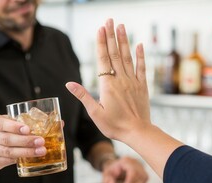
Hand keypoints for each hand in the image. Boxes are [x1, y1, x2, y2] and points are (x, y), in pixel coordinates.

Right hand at [0, 113, 45, 170]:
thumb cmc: (1, 130)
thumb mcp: (5, 121)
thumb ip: (18, 122)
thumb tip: (41, 126)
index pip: (1, 124)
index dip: (14, 127)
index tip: (28, 129)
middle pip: (6, 139)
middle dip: (25, 141)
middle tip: (41, 141)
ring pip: (8, 152)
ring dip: (26, 152)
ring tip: (40, 151)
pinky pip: (6, 161)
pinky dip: (19, 159)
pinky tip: (30, 158)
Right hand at [65, 18, 150, 142]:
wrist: (137, 132)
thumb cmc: (114, 125)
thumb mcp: (94, 112)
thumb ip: (83, 96)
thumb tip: (69, 84)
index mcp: (108, 85)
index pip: (102, 59)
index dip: (101, 43)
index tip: (100, 29)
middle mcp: (121, 80)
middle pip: (114, 54)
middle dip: (111, 36)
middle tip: (110, 20)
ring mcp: (133, 82)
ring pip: (127, 57)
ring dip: (124, 41)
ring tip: (122, 26)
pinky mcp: (142, 86)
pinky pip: (142, 68)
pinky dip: (141, 56)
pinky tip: (139, 45)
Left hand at [102, 156, 147, 182]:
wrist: (114, 166)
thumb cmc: (111, 170)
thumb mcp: (107, 174)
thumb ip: (108, 179)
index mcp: (126, 161)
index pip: (133, 171)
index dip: (131, 180)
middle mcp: (135, 162)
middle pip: (141, 174)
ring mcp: (140, 166)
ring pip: (145, 177)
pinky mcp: (143, 171)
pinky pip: (145, 178)